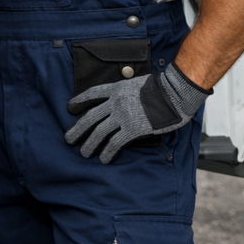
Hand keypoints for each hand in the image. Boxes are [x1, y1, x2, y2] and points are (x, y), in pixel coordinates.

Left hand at [65, 64, 210, 163]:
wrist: (174, 92)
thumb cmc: (162, 88)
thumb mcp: (137, 84)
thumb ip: (127, 93)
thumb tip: (124, 101)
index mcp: (116, 88)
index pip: (92, 93)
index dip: (79, 100)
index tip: (70, 107)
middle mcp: (115, 102)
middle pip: (91, 116)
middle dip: (78, 128)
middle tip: (68, 138)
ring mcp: (123, 115)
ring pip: (99, 131)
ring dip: (89, 143)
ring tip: (83, 153)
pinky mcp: (133, 128)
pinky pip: (115, 142)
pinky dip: (107, 152)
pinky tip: (103, 159)